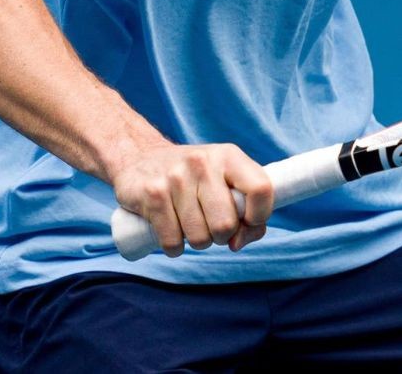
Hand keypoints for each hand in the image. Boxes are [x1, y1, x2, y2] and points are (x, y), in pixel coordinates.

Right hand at [111, 142, 272, 255]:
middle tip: (210, 224)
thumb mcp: (224, 180)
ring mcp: (176, 178)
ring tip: (189, 222)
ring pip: (199, 238)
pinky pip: (173, 243)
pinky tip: (171, 229)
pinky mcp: (152, 195)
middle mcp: (203, 162)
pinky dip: (174, 246)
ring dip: (196, 240)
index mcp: (228, 156)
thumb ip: (246, 210)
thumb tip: (239, 241)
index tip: (248, 222)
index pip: (261, 188)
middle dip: (221, 235)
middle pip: (226, 224)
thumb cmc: (193, 178)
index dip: (260, 215)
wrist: (140, 158)